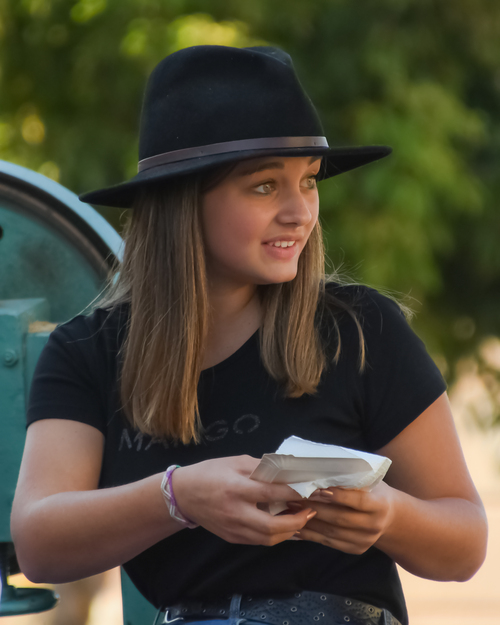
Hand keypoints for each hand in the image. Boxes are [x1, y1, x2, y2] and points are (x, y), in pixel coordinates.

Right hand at [171, 455, 315, 545]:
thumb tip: (288, 471)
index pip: (272, 493)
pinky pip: (259, 541)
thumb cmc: (210, 472)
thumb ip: (262, 468)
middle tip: (311, 511)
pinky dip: (276, 535)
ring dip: (289, 531)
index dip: (295, 493)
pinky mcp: (232, 538)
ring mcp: (233, 529)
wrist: (183, 495)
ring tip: (302, 518)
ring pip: (268, 539)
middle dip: (297, 521)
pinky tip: (286, 526)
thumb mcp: (236, 462)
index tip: (314, 490)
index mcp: (236, 489)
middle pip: (272, 526)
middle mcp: (235, 512)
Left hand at [287, 482, 395, 553]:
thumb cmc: (374, 492)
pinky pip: (329, 543)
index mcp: (379, 505)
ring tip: (290, 511)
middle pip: (340, 518)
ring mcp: (364, 540)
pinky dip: (311, 535)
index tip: (318, 488)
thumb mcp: (369, 482)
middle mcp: (373, 525)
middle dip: (314, 508)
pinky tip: (295, 527)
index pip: (357, 501)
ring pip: (331, 532)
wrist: (390, 518)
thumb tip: (320, 472)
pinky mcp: (355, 549)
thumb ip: (351, 480)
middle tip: (293, 498)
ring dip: (308, 522)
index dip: (338, 496)